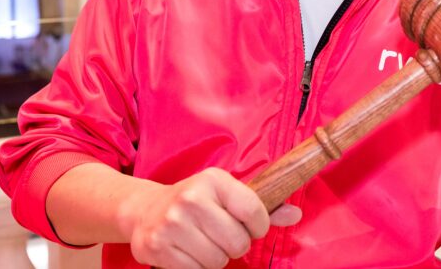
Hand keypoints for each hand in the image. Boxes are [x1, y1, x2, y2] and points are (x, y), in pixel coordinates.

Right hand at [120, 167, 301, 267]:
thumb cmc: (195, 202)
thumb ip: (262, 207)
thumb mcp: (226, 195)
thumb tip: (295, 214)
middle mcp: (191, 199)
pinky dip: (197, 268)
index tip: (249, 226)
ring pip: (218, 261)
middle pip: (237, 243)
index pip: (254, 211)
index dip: (258, 227)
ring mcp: (172, 224)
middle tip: (220, 235)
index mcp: (213, 180)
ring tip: (203, 242)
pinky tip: (188, 251)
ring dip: (215, 258)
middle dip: (235, 245)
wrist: (145, 210)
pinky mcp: (158, 247)